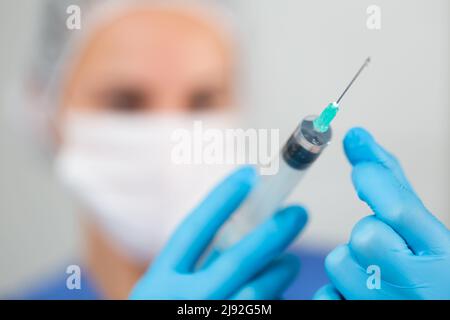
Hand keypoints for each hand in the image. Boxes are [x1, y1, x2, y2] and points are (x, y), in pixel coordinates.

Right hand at [130, 166, 307, 298]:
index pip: (192, 231)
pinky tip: (278, 291)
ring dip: (280, 272)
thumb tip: (241, 230)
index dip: (222, 200)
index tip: (249, 175)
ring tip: (290, 260)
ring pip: (257, 294)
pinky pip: (264, 313)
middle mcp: (179, 306)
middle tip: (299, 211)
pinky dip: (275, 300)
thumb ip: (195, 268)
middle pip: (235, 260)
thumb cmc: (167, 314)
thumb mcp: (164, 295)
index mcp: (156, 286)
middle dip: (271, 232)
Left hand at [315, 128, 449, 299]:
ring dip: (351, 262)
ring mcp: (387, 307)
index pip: (400, 210)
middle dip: (368, 232)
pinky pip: (326, 295)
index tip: (362, 170)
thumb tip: (355, 136)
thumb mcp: (424, 229)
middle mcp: (419, 287)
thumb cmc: (426, 268)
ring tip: (375, 275)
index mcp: (444, 257)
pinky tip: (362, 296)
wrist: (430, 307)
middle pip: (364, 235)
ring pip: (339, 261)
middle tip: (385, 245)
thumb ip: (391, 182)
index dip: (374, 182)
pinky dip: (337, 292)